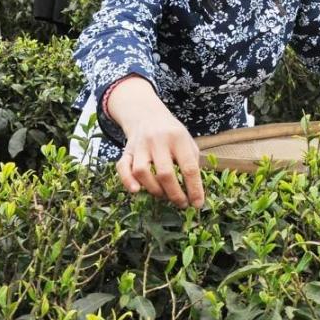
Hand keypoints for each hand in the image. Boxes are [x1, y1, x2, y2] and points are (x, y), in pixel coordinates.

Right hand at [107, 77, 204, 208]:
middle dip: (174, 194)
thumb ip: (192, 162)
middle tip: (181, 204)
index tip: (197, 204)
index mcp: (178, 138)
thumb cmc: (173, 134)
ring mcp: (140, 145)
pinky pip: (122, 167)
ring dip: (154, 189)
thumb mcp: (188, 142)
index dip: (194, 188)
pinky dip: (127, 180)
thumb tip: (195, 191)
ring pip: (143, 172)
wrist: (148, 115)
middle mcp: (158, 141)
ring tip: (164, 195)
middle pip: (165, 173)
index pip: (189, 167)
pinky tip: (136, 190)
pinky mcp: (126, 151)